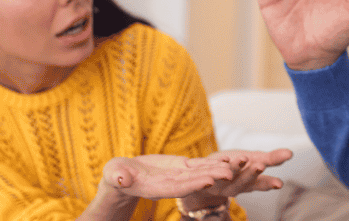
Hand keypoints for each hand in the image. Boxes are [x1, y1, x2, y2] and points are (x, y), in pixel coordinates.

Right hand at [100, 154, 234, 200]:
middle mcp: (171, 184)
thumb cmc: (116, 176)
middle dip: (212, 178)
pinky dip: (212, 163)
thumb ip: (118, 177)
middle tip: (230, 174)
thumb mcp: (114, 175)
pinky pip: (199, 165)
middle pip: (194, 181)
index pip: (177, 187)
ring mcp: (178, 176)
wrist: (123, 177)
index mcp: (155, 188)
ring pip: (200, 173)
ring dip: (217, 170)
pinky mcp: (181, 167)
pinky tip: (226, 160)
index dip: (193, 184)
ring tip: (234, 167)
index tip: (208, 181)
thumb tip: (121, 179)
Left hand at [181, 149, 293, 209]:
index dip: (269, 184)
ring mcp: (222, 183)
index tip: (279, 184)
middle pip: (245, 182)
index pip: (262, 184)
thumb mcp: (255, 160)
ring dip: (236, 168)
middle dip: (253, 174)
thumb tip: (291, 153)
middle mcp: (237, 185)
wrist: (208, 174)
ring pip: (229, 177)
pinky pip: (213, 172)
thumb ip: (272, 158)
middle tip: (260, 165)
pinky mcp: (208, 177)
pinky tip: (224, 158)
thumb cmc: (236, 166)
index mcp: (250, 182)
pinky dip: (219, 164)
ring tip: (242, 159)